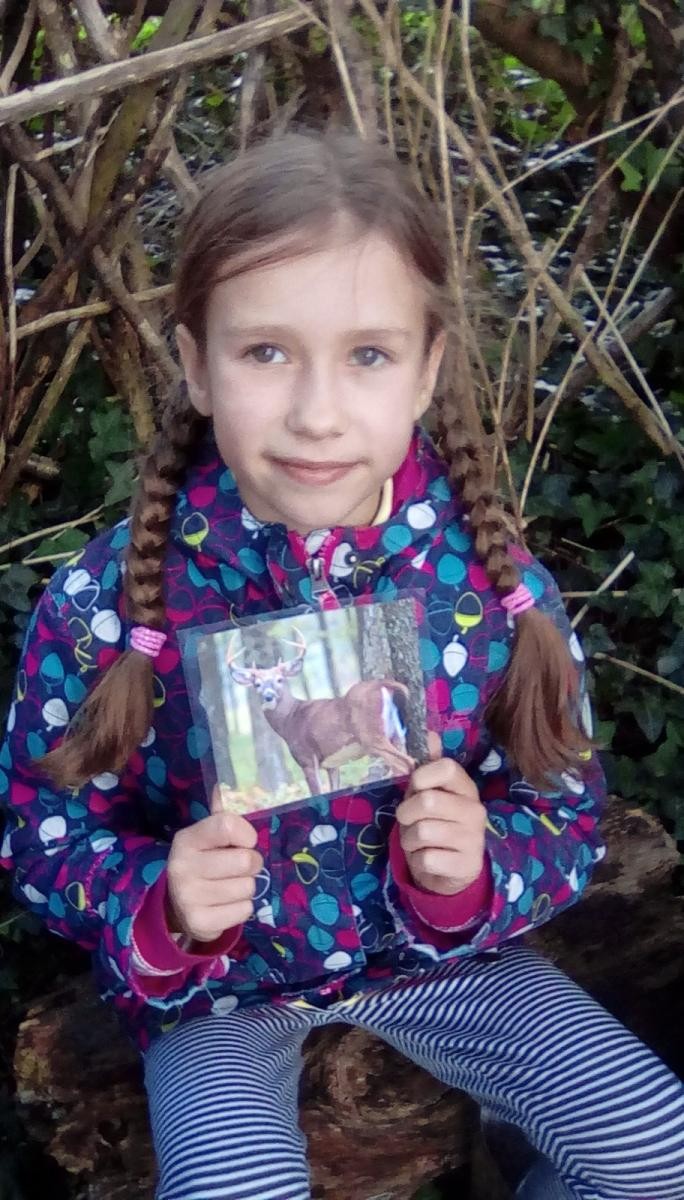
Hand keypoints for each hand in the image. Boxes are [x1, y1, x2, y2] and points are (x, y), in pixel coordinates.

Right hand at [166, 786, 262, 941]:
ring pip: (248, 887)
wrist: (174, 903)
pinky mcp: (200, 923)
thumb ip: (220, 813)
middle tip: (239, 867)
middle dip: (251, 864)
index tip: (245, 841)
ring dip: (246, 887)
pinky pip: (244, 910)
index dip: (246, 834)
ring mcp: (189, 897)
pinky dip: (242, 908)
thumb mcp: (205, 836)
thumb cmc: (201, 861)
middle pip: (246, 860)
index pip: (228, 825)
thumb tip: (224, 786)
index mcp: (186, 839)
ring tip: (229, 885)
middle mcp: (183, 867)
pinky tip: (225, 904)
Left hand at [395, 732, 485, 895]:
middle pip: (427, 801)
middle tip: (409, 821)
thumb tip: (428, 733)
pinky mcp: (467, 865)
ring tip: (418, 842)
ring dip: (409, 840)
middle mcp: (475, 810)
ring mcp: (474, 839)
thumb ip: (428, 765)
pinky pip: (426, 859)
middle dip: (406, 813)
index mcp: (465, 787)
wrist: (450, 870)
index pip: (446, 768)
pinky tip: (429, 859)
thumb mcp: (429, 793)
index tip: (415, 787)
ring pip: (422, 832)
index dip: (422, 776)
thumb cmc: (434, 822)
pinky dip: (419, 861)